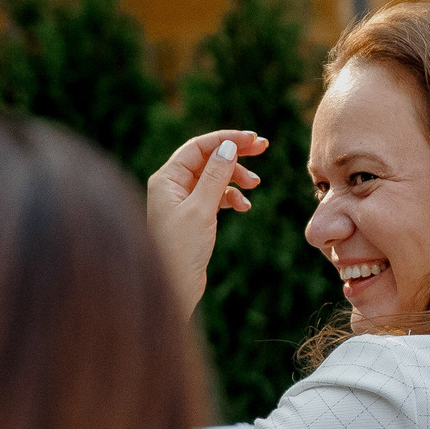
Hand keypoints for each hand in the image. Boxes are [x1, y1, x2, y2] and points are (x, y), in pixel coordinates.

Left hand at [147, 131, 266, 315]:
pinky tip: (244, 207)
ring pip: (214, 177)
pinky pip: (215, 197)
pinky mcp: (193, 217)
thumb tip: (228, 147)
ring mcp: (183, 201)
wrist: (174, 288)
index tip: (253, 140)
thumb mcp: (201, 210)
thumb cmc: (180, 250)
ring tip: (255, 185)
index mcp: (166, 179)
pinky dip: (232, 197)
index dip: (226, 140)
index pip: (198, 147)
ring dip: (236, 178)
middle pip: (207, 158)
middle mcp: (172, 186)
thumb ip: (215, 176)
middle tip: (263, 147)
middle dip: (234, 154)